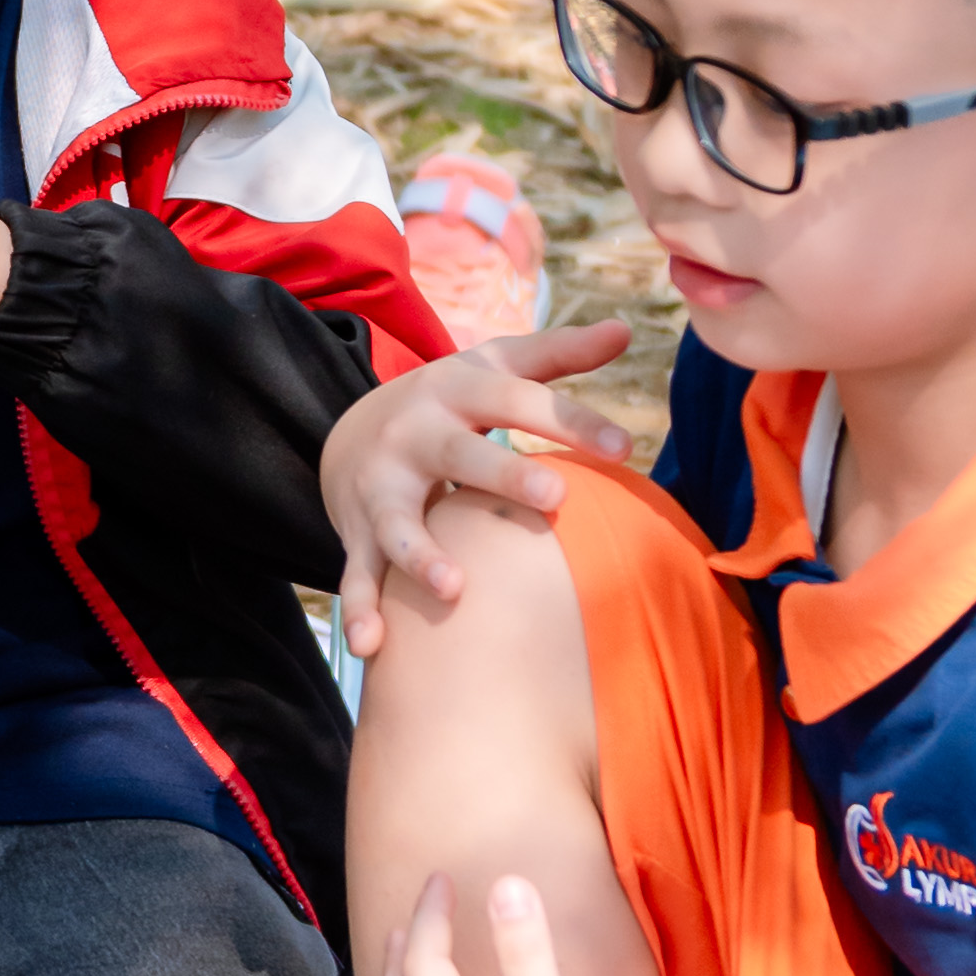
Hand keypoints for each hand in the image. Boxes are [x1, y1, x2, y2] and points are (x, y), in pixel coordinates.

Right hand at [323, 322, 633, 656]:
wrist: (351, 431)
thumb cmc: (450, 402)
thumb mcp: (494, 366)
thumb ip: (557, 354)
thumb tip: (624, 328)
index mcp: (457, 390)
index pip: (519, 398)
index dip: (571, 420)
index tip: (625, 449)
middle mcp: (416, 435)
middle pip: (460, 452)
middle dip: (502, 474)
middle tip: (555, 497)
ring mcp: (382, 487)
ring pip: (399, 522)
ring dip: (421, 554)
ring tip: (454, 588)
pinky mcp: (358, 532)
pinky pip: (359, 573)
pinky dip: (360, 610)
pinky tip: (371, 646)